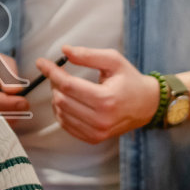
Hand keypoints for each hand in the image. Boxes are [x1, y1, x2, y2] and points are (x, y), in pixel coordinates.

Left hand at [36, 45, 160, 144]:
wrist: (147, 105)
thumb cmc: (130, 80)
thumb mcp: (113, 61)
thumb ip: (88, 55)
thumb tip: (65, 50)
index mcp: (106, 99)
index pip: (68, 85)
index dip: (51, 72)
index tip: (42, 63)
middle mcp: (101, 119)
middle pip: (61, 100)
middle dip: (55, 84)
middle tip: (60, 74)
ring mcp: (97, 132)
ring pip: (60, 113)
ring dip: (57, 97)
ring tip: (67, 87)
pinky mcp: (93, 138)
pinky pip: (66, 125)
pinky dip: (62, 111)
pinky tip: (69, 101)